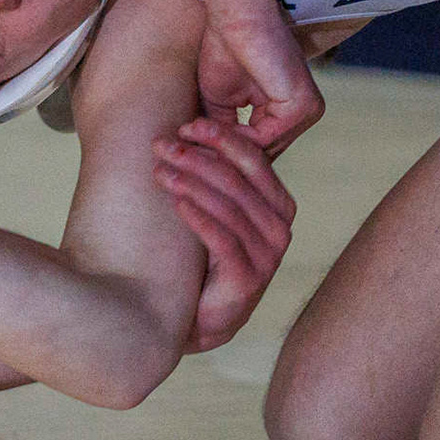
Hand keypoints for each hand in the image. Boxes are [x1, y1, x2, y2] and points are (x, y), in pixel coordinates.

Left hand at [154, 117, 295, 351]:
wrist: (198, 315)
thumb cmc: (203, 253)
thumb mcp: (216, 209)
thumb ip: (215, 176)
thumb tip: (187, 129)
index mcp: (278, 204)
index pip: (253, 159)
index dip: (219, 138)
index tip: (184, 124)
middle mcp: (279, 228)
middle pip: (237, 179)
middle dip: (197, 157)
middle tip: (161, 145)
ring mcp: (268, 256)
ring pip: (228, 206)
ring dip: (190, 183)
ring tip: (159, 170)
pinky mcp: (249, 279)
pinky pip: (222, 239)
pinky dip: (198, 216)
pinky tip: (175, 201)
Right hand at [195, 12, 324, 156]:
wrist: (235, 15)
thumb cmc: (226, 48)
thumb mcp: (223, 103)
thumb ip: (224, 133)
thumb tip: (206, 166)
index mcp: (292, 109)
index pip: (262, 147)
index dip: (225, 155)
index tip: (190, 156)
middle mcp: (307, 111)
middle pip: (264, 153)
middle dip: (224, 157)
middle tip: (186, 158)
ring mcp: (308, 109)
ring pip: (263, 150)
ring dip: (223, 149)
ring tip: (190, 146)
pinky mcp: (301, 105)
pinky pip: (264, 138)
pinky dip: (232, 139)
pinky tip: (205, 132)